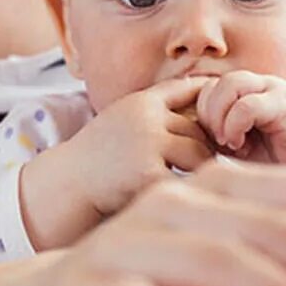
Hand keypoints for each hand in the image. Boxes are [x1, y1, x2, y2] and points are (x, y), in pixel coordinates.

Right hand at [47, 76, 216, 217]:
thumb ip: (157, 110)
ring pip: (199, 153)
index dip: (208, 101)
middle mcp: (146, 119)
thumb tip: (203, 93)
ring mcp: (148, 145)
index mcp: (141, 102)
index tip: (217, 119)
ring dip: (201, 169)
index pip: (188, 89)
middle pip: (199, 128)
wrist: (69, 183)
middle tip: (205, 164)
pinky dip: (189, 190)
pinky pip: (187, 181)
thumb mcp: (124, 118)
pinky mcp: (148, 175)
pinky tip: (180, 197)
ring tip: (194, 181)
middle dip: (205, 146)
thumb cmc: (99, 154)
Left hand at [195, 71, 285, 165]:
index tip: (208, 142)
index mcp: (246, 92)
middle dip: (206, 114)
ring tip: (226, 142)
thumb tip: (180, 141)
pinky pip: (247, 104)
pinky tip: (239, 145)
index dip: (201, 114)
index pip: (206, 89)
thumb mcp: (239, 148)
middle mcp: (260, 84)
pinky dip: (234, 124)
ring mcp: (274, 90)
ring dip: (219, 116)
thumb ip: (215, 137)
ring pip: (229, 85)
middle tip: (214, 142)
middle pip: (214, 83)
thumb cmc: (278, 161)